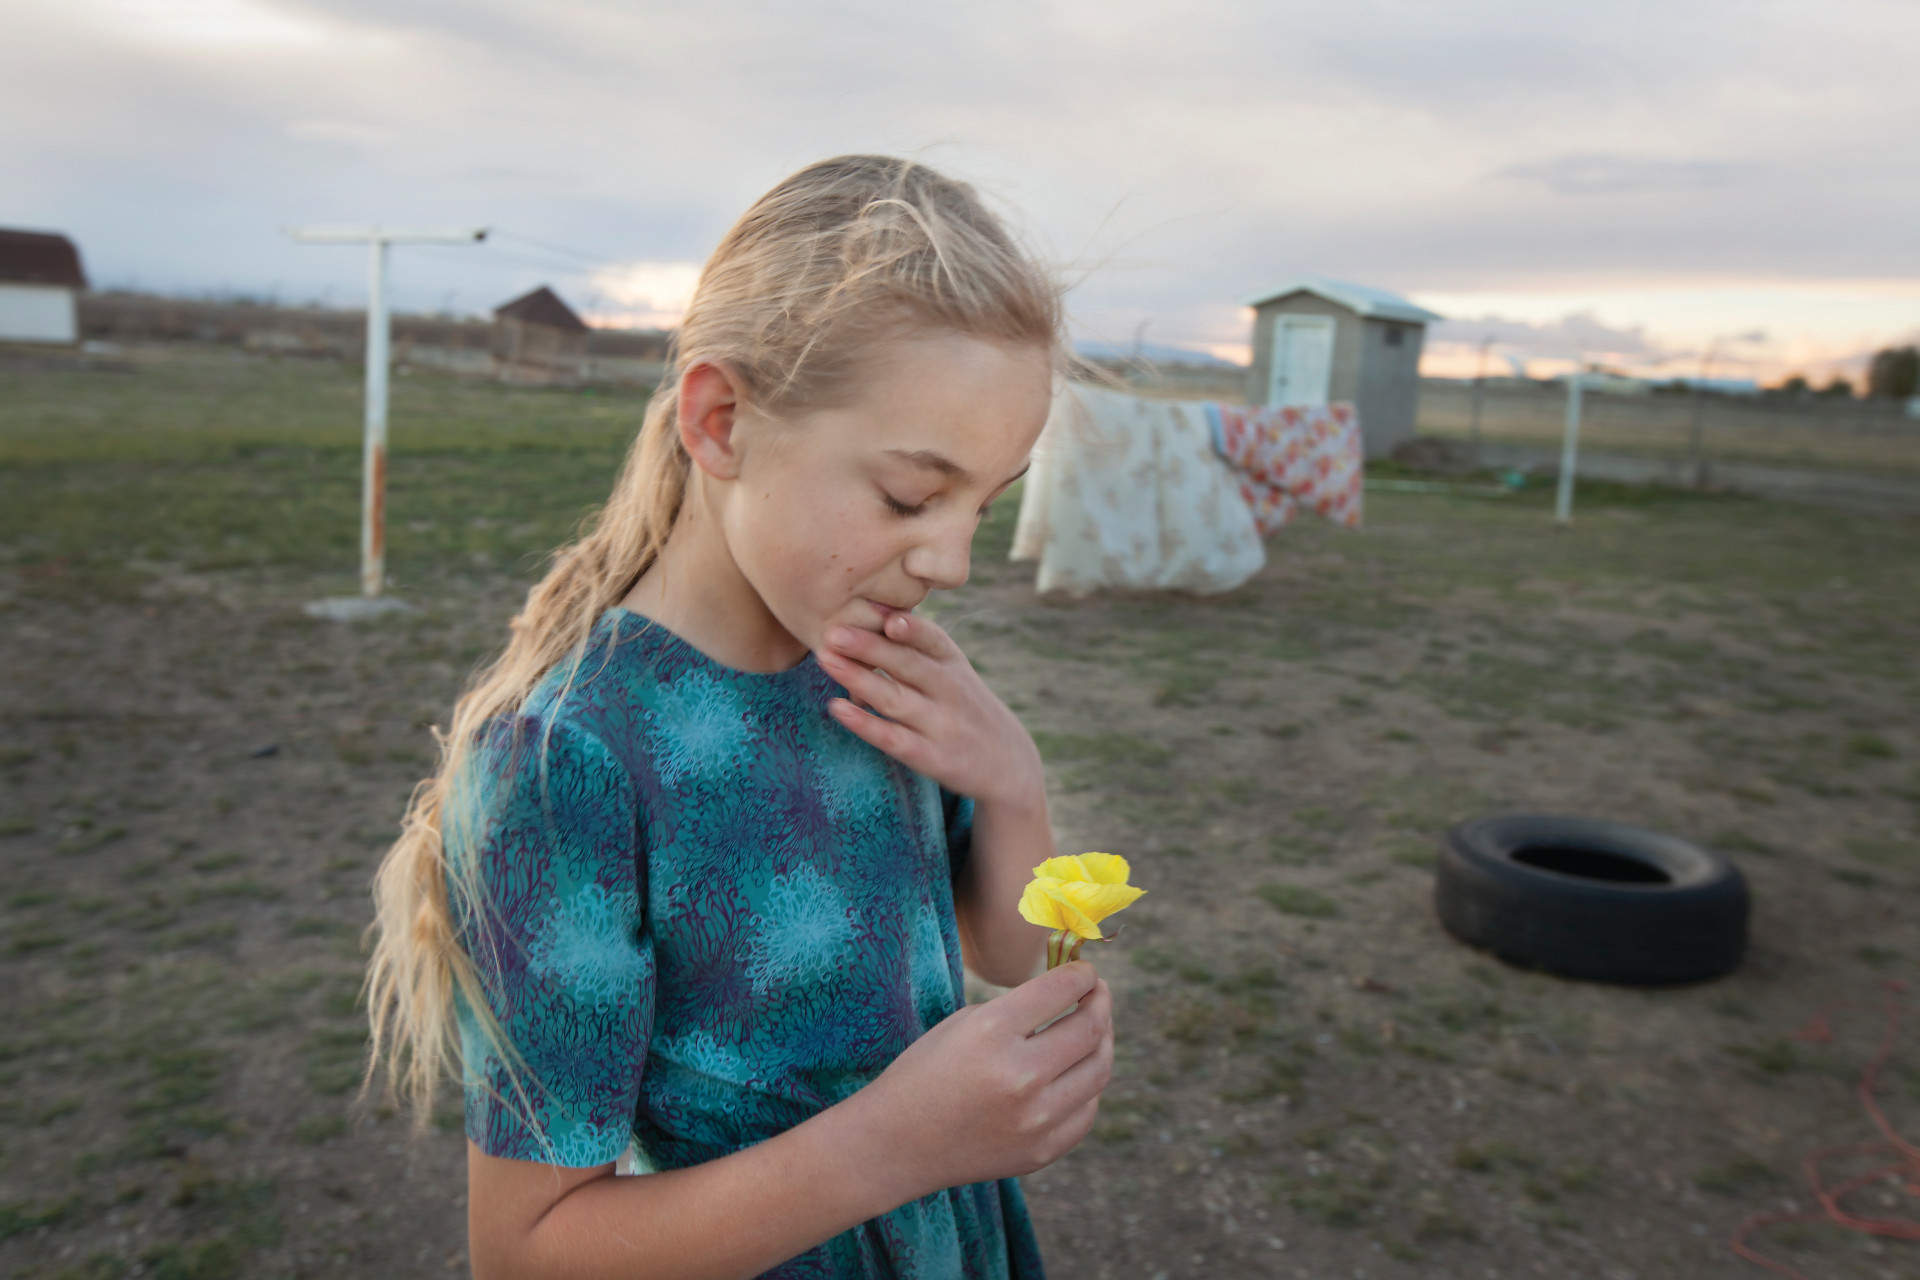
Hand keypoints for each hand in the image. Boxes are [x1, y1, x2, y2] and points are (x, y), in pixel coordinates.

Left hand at [817, 612, 1041, 808]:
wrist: (1007, 763)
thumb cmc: (964, 706)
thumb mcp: (953, 671)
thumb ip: (917, 646)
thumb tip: (871, 606)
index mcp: (953, 663)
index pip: (934, 639)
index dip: (912, 628)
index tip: (887, 616)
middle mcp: (950, 691)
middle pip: (909, 665)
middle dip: (872, 647)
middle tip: (834, 631)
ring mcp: (941, 725)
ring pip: (896, 699)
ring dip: (860, 680)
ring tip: (826, 660)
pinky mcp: (931, 757)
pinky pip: (894, 739)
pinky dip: (866, 724)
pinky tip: (838, 708)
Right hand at [844, 961, 1113, 1198]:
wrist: (897, 1144)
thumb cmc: (926, 1072)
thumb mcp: (963, 1023)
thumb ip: (1018, 1009)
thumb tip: (1072, 994)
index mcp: (992, 1033)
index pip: (1061, 989)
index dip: (1082, 974)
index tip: (1085, 971)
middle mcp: (1019, 1076)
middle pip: (1090, 1028)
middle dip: (1100, 1001)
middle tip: (1096, 994)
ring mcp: (1035, 1120)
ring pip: (1099, 1070)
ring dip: (1104, 1041)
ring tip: (1095, 1029)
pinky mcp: (1042, 1150)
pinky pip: (1087, 1110)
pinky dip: (1088, 1085)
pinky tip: (1077, 1071)